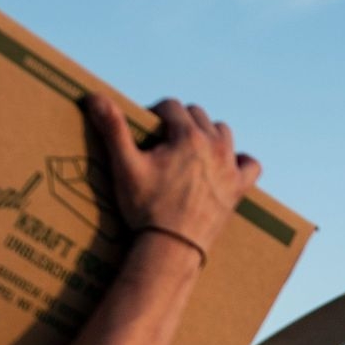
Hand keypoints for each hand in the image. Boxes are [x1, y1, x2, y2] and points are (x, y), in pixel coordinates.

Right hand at [83, 94, 261, 251]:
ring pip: (222, 132)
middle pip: (197, 115)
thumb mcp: (125, 167)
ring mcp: (229, 167)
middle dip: (180, 122)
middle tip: (163, 142)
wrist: (172, 248)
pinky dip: (240, 161)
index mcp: (188, 135)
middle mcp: (214, 145)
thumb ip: (113, 129)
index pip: (171, 106)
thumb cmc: (146, 208)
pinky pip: (251, 164)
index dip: (155, 114)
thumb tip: (94, 96)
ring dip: (207, 135)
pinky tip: (226, 166)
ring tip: (190, 150)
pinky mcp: (238, 188)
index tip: (146, 130)